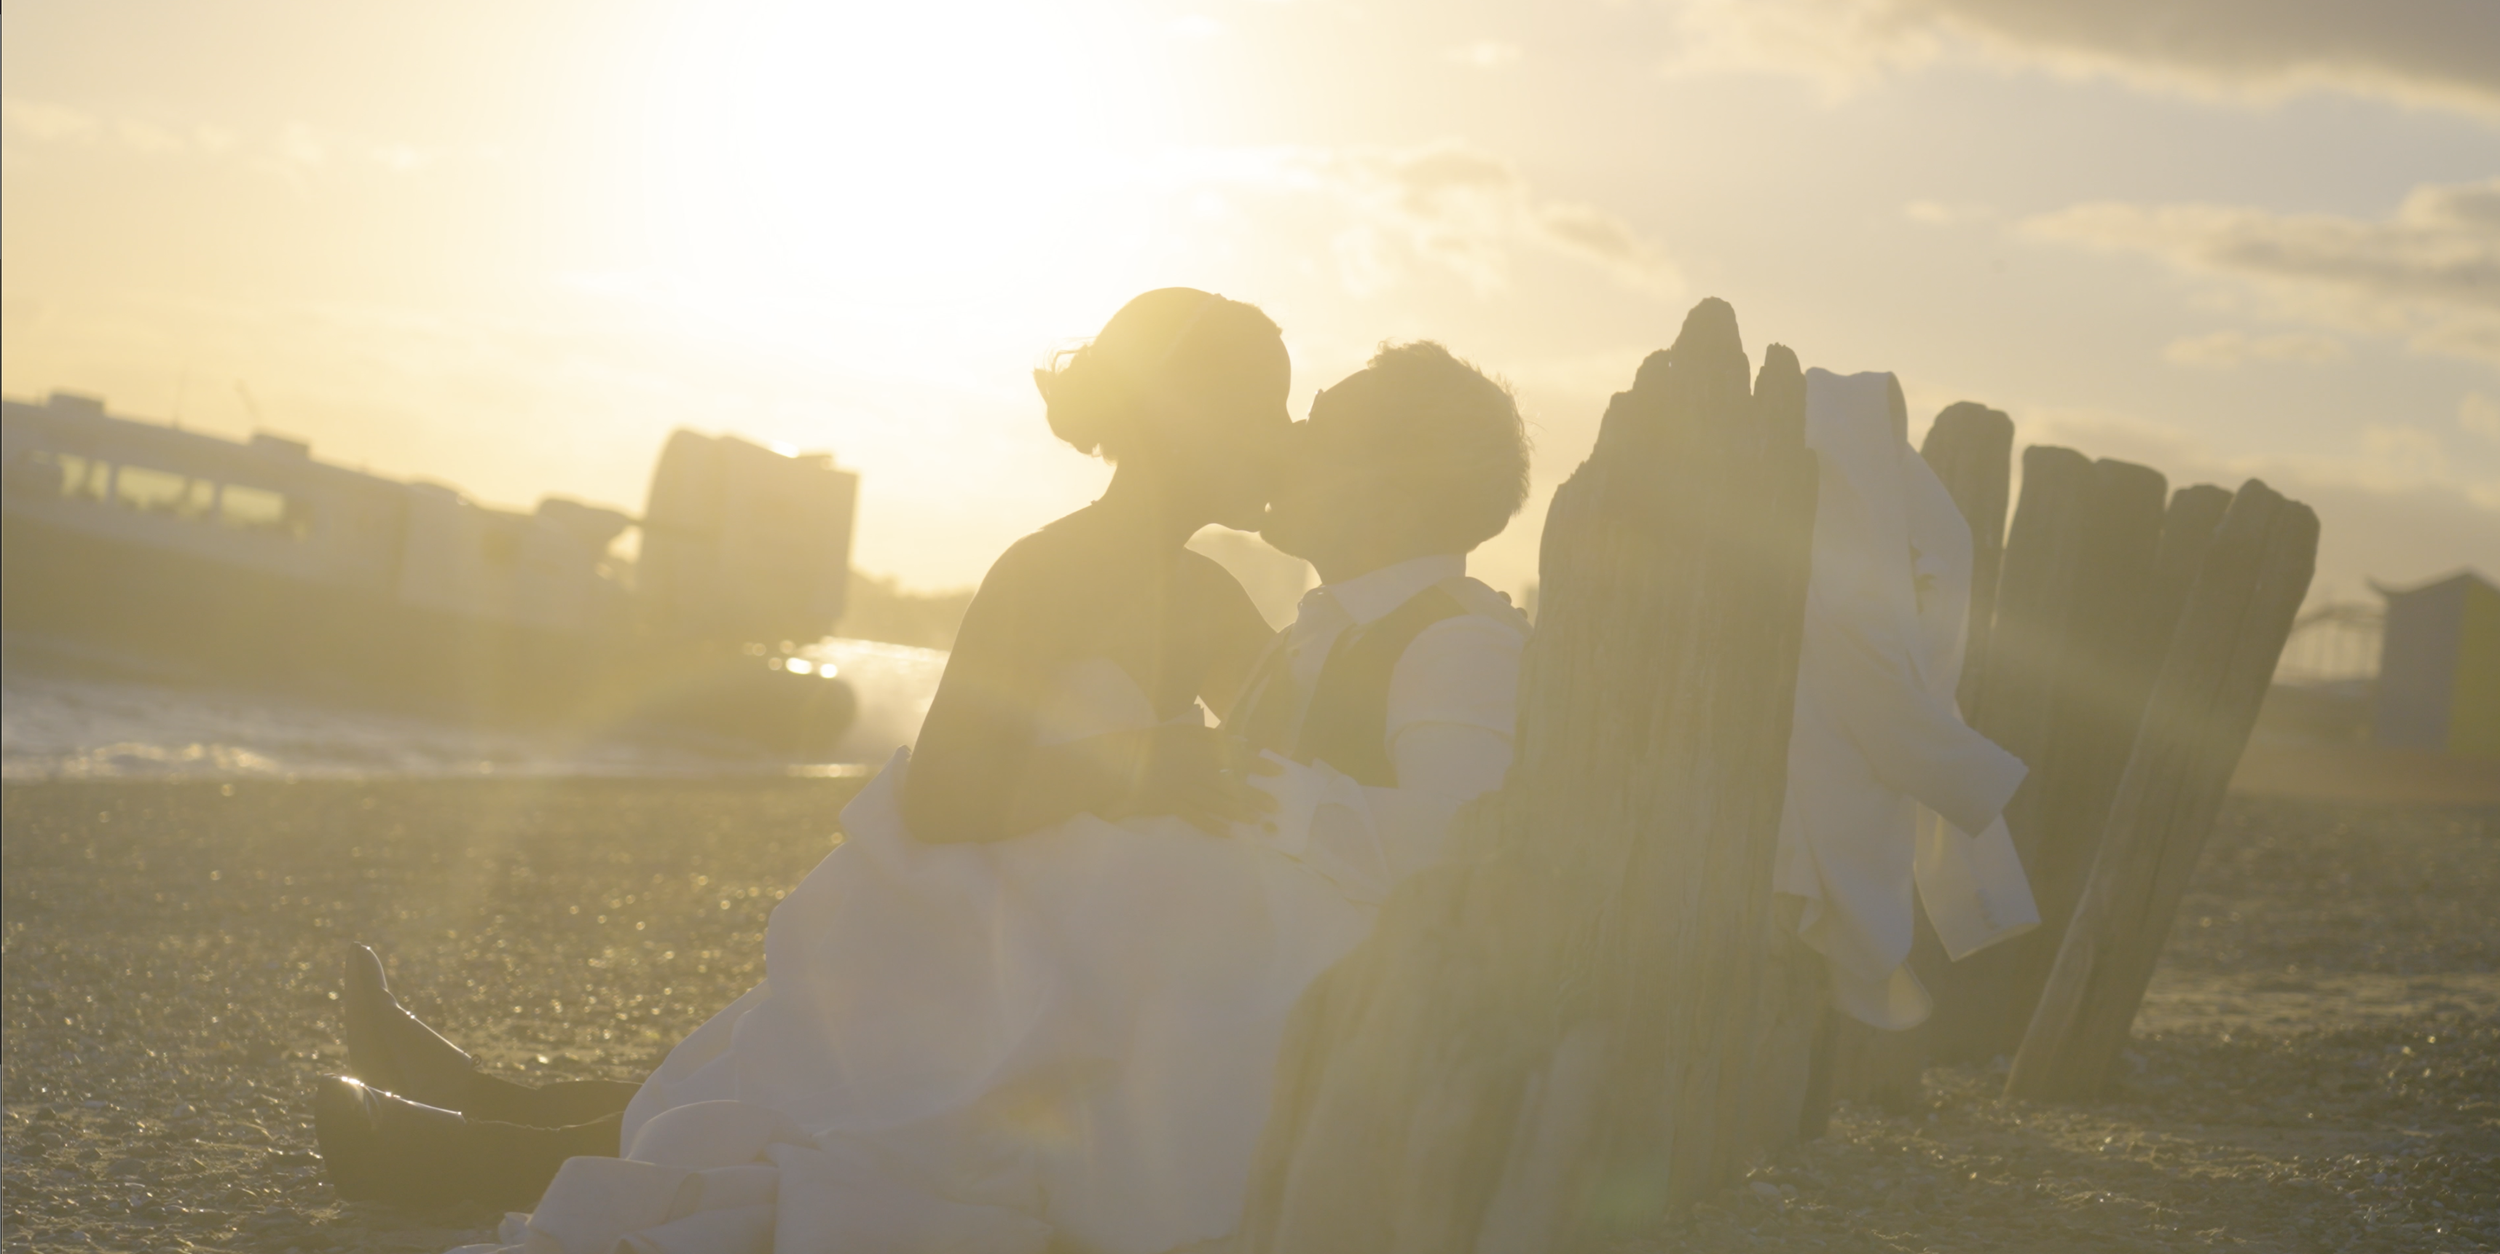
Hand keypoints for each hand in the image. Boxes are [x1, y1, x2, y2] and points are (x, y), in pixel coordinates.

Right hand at [1107, 725, 1276, 834]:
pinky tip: (1229, 833)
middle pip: (1231, 785)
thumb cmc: (1156, 743)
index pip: (1237, 756)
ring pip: (1217, 803)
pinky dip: (1213, 826)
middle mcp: (1196, 771)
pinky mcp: (1173, 805)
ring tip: (1258, 821)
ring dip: (1239, 813)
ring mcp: (1185, 790)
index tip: (1280, 771)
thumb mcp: (1185, 733)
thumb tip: (1240, 745)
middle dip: (1255, 796)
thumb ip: (1212, 738)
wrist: (1122, 761)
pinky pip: (1196, 818)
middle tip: (1276, 806)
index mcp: (1200, 749)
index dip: (1260, 764)